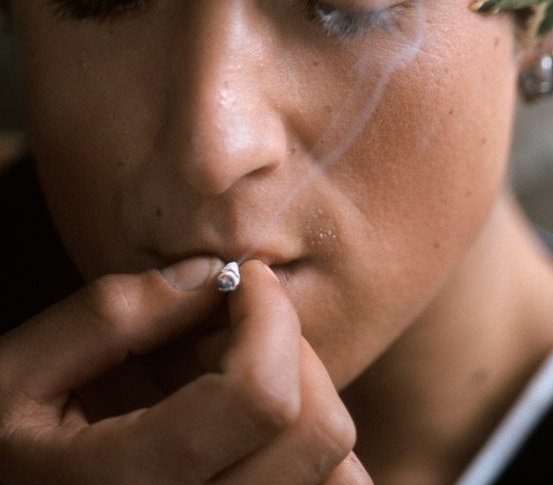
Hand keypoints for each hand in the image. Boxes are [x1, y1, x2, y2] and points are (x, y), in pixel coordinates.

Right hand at [0, 258, 371, 483]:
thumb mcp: (17, 372)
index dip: (268, 312)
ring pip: (336, 473)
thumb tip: (214, 272)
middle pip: (317, 432)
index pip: (259, 396)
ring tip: (236, 376)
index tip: (242, 277)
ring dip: (303, 397)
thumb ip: (113, 315)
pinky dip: (306, 447)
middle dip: (290, 348)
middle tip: (239, 322)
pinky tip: (251, 420)